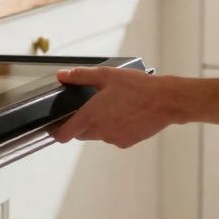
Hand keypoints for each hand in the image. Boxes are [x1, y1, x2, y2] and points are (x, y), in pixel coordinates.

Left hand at [50, 67, 178, 148]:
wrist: (165, 101)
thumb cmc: (137, 87)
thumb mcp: (105, 75)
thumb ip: (80, 76)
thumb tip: (62, 75)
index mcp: (91, 116)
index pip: (64, 135)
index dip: (55, 132)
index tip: (53, 126)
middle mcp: (100, 132)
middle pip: (80, 134)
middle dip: (78, 123)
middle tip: (86, 106)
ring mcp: (114, 139)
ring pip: (97, 135)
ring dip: (98, 124)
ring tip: (111, 106)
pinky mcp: (126, 142)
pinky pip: (113, 136)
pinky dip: (113, 128)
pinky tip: (123, 114)